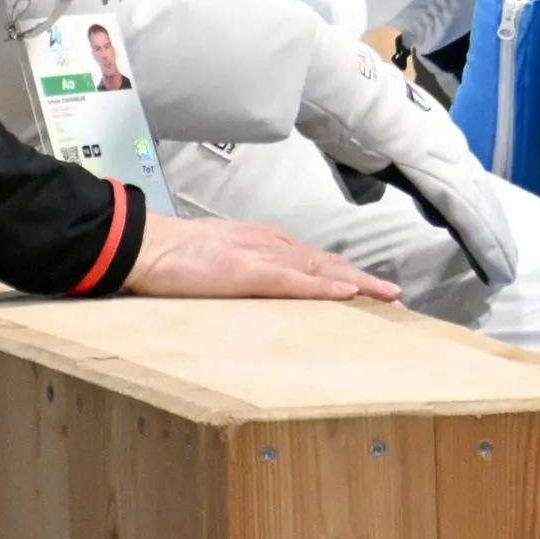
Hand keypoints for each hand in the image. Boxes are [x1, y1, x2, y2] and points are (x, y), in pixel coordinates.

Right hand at [125, 214, 400, 299]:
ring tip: (386, 295)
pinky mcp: (248, 271)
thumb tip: (267, 286)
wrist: (146, 245)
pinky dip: (322, 285)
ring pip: (320, 268)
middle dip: (361, 278)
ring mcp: (261, 256)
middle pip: (327, 262)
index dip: (343, 273)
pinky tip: (346, 292)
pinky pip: (294, 280)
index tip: (369, 286)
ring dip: (355, 282)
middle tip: (393, 294)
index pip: (314, 259)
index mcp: (265, 243)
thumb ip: (247, 270)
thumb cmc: (176, 256)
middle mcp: (272, 245)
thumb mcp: (221, 262)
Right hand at [297, 32, 518, 285]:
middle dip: (493, 229)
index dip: (473, 209)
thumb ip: (373, 173)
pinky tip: (496, 266)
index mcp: (434, 141)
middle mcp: (452, 150)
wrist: (352, 99)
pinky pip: (472, 222)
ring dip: (495, 244)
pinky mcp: (448, 183)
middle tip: (505, 257)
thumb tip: (374, 194)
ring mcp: (454, 164)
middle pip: (480, 198)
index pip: (460, 182)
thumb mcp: (364, 151)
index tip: (480, 230)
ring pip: (483, 213)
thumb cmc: (350, 120)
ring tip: (506, 269)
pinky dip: (486, 247)